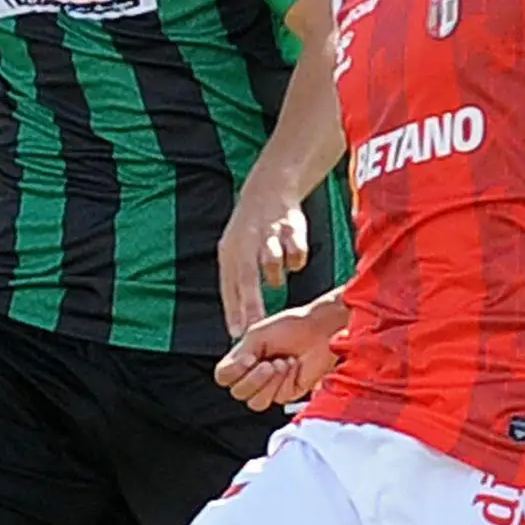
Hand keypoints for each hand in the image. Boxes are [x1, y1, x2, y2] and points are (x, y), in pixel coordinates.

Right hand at [214, 302, 346, 409]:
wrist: (320, 331)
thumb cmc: (292, 327)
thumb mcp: (257, 336)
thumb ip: (240, 354)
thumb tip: (232, 371)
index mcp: (243, 359)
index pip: (224, 377)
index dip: (233, 372)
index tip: (249, 358)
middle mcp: (254, 375)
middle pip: (239, 393)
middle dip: (254, 379)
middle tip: (269, 363)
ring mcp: (271, 386)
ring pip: (256, 402)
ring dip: (270, 383)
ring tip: (283, 363)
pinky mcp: (288, 393)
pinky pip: (278, 397)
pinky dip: (285, 380)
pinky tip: (294, 365)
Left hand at [216, 182, 311, 336]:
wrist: (268, 189)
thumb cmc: (249, 233)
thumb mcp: (234, 255)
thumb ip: (236, 290)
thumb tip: (236, 330)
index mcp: (230, 254)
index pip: (229, 286)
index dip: (233, 311)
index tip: (238, 335)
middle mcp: (246, 244)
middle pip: (247, 277)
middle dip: (251, 303)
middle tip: (255, 327)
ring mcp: (269, 235)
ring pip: (270, 260)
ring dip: (274, 275)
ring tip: (276, 282)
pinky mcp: (291, 227)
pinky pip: (296, 250)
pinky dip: (296, 260)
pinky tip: (294, 261)